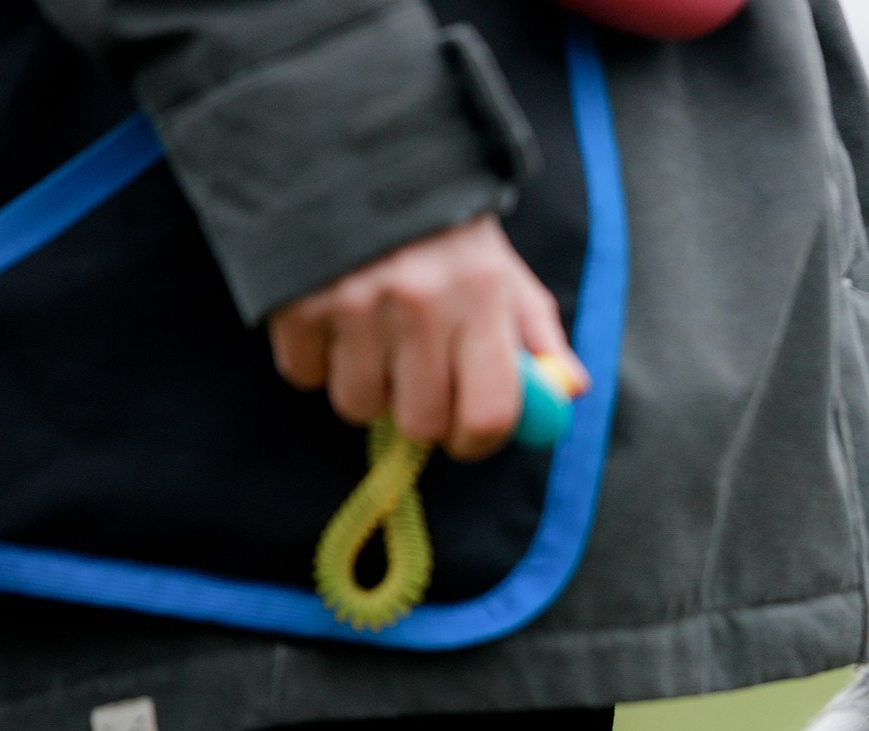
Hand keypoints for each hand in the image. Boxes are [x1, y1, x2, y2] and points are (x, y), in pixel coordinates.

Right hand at [268, 215, 590, 461]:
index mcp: (482, 297)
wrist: (354, 151)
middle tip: (418, 384)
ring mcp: (353, 301)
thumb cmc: (442, 230)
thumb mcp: (503, 270)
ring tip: (373, 341)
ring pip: (358, 404)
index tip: (468, 436)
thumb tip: (572, 391)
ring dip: (366, 387)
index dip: (479, 441)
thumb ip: (539, 335)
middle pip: (420, 423)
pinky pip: (304, 374)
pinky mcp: (295, 299)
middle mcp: (420, 303)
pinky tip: (332, 321)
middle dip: (421, 415)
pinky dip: (316, 360)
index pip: (489, 413)